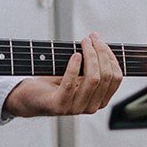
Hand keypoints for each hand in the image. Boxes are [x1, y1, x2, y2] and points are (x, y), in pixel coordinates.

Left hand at [2, 32, 121, 117]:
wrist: (30, 97)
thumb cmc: (55, 82)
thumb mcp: (79, 73)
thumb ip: (91, 63)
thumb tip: (99, 41)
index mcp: (100, 100)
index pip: (116, 77)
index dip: (110, 57)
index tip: (100, 41)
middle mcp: (91, 107)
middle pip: (106, 76)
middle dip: (100, 53)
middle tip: (91, 38)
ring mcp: (76, 109)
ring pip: (93, 79)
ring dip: (90, 56)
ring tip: (83, 42)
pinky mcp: (59, 106)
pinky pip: (71, 84)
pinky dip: (74, 67)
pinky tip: (75, 55)